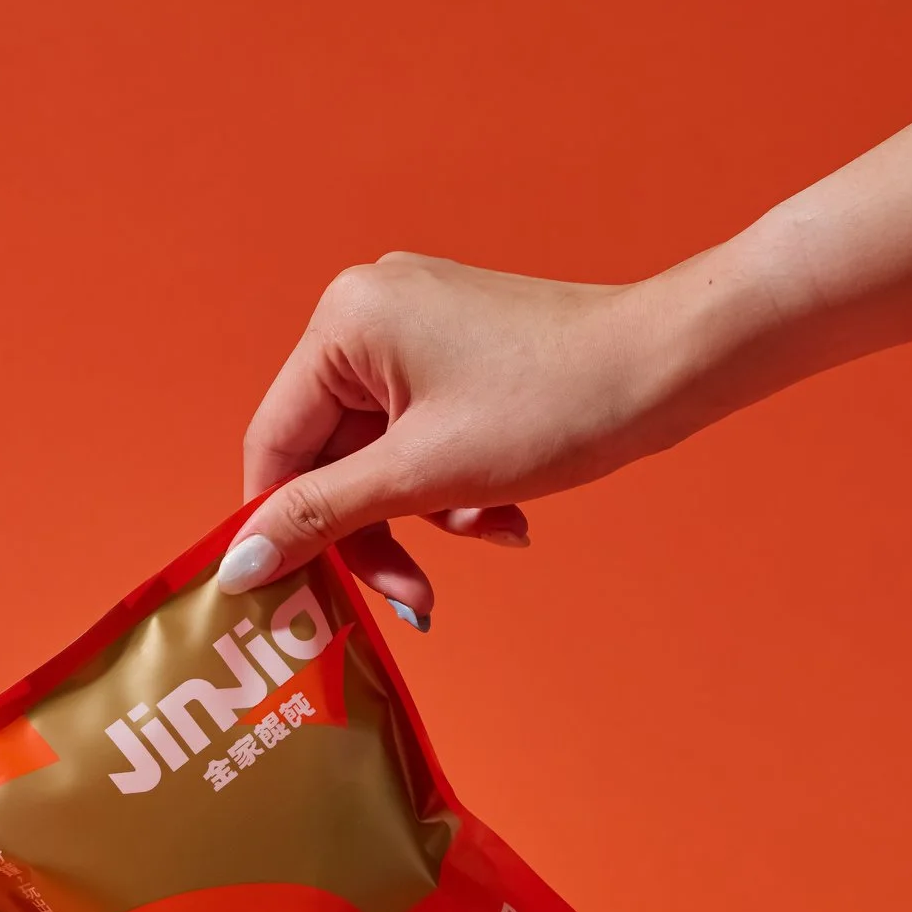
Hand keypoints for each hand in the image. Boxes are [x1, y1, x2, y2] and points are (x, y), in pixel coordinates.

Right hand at [219, 250, 761, 623]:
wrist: (673, 366)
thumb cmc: (556, 404)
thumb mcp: (424, 475)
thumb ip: (323, 518)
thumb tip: (238, 565)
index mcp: (343, 322)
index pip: (273, 445)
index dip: (281, 528)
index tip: (294, 598)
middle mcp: (368, 312)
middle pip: (328, 458)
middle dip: (377, 530)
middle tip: (413, 599)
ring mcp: (416, 329)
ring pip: (380, 459)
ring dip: (425, 514)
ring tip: (488, 531)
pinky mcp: (458, 353)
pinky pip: (422, 440)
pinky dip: (453, 486)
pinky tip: (504, 512)